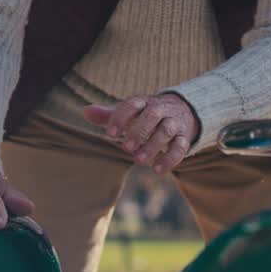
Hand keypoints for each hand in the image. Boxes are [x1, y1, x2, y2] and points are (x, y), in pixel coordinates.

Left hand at [84, 93, 199, 173]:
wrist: (182, 111)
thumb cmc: (146, 115)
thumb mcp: (128, 113)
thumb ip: (108, 115)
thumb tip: (86, 112)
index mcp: (145, 101)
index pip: (133, 104)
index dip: (121, 118)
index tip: (110, 134)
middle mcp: (162, 109)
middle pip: (153, 116)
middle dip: (140, 132)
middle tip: (126, 149)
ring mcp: (174, 123)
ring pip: (166, 131)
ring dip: (153, 146)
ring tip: (138, 161)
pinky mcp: (184, 137)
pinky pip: (181, 147)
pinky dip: (170, 159)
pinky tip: (157, 170)